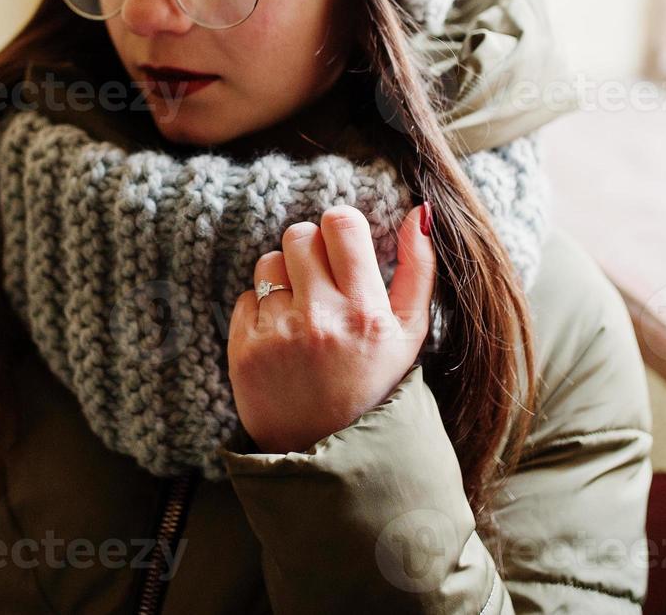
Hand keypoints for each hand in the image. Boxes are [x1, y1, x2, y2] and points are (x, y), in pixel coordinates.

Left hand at [227, 202, 434, 454]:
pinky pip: (246, 298)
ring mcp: (279, 335)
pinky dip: (261, 313)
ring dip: (283, 279)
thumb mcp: (409, 333)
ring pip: (268, 263)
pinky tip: (282, 341)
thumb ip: (419, 268)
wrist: (329, 453)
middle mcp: (321, 319)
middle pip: (299, 235)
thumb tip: (420, 212)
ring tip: (303, 314)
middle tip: (321, 285)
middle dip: (310, 252)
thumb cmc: (374, 384)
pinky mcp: (245, 350)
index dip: (340, 229)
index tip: (342, 249)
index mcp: (366, 310)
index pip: (341, 223)